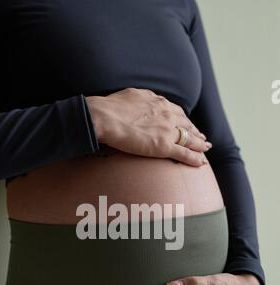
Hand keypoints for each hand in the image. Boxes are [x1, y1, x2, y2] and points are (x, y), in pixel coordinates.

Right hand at [86, 88, 211, 165]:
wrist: (105, 117)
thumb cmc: (110, 107)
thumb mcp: (130, 96)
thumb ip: (141, 100)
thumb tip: (140, 103)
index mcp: (158, 102)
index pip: (176, 111)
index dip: (184, 119)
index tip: (187, 124)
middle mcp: (167, 114)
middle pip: (186, 124)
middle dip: (195, 131)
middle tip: (202, 137)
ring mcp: (167, 131)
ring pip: (190, 138)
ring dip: (200, 144)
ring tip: (205, 148)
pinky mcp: (164, 146)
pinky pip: (184, 153)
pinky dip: (194, 158)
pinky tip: (201, 163)